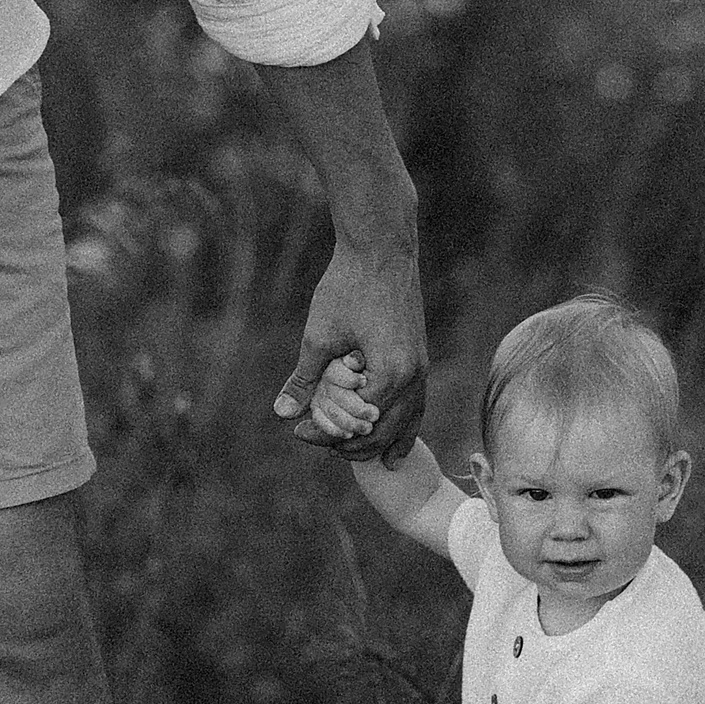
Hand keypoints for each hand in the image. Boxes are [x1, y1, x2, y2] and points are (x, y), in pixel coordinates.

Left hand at [272, 238, 427, 464]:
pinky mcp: (420, 360)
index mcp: (391, 374)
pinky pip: (416, 405)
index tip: (300, 433)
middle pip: (384, 432)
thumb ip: (304, 379)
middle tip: (320, 444)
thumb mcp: (319, 337)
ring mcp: (421, 369)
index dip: (327, 435)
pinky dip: (401, 425)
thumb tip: (282, 414)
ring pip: (406, 423)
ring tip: (352, 453)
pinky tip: (391, 439)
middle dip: (352, 444)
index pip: (358, 424)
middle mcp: (413, 377)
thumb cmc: (348, 287)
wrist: (380, 250)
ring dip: (379, 441)